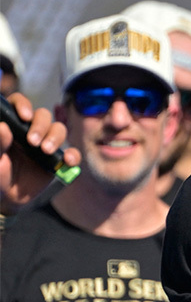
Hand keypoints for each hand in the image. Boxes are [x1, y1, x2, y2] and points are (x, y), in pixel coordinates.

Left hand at [1, 93, 80, 212]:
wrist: (9, 198)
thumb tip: (3, 127)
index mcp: (13, 125)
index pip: (19, 104)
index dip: (23, 104)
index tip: (24, 116)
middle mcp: (31, 130)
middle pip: (43, 115)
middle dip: (41, 126)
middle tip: (33, 142)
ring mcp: (46, 143)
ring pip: (59, 129)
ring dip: (55, 138)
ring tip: (45, 151)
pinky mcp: (58, 159)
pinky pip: (72, 152)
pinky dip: (72, 155)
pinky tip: (67, 161)